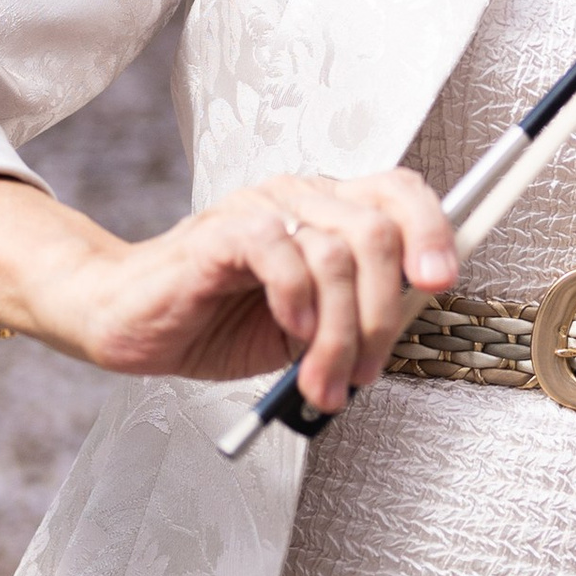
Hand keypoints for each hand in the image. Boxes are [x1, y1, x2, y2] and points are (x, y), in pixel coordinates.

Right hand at [0, 168, 458, 412]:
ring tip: (322, 382)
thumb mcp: (306, 325)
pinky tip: (287, 335)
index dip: (433, 229)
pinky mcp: (220, 233)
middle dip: (383, 314)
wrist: (131, 322)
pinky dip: (296, 302)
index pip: (398, 192)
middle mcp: (299, 198)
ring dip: (339, 334)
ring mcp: (260, 210)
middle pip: (378, 229)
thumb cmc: (216, 321)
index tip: (444, 281)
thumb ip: (354, 313)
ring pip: (337, 251)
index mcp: (327, 211)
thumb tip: (411, 321)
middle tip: (366, 371)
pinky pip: (280, 251)